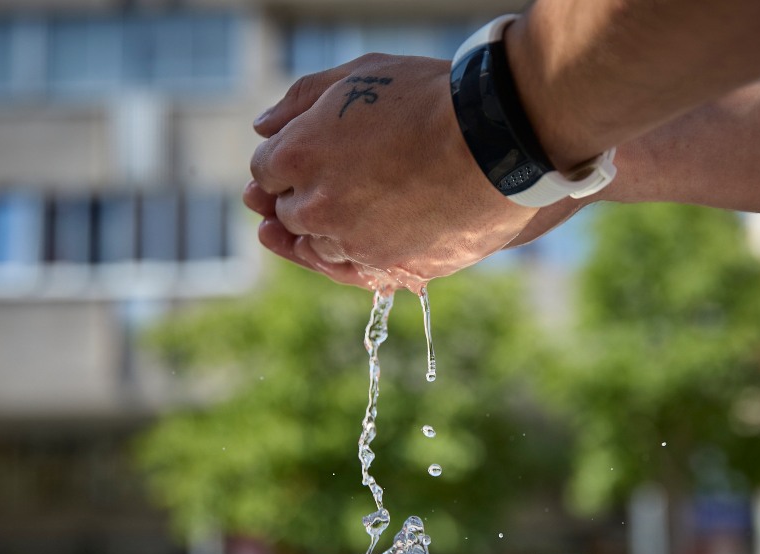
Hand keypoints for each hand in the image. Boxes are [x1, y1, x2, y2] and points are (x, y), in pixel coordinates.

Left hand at [245, 53, 565, 291]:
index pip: (264, 171)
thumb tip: (264, 126)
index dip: (283, 163)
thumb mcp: (360, 74)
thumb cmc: (430, 99)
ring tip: (355, 209)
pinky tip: (356, 242)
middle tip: (332, 182)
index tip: (305, 157)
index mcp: (297, 155)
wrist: (495, 142)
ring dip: (327, 230)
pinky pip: (355, 271)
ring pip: (319, 247)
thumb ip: (303, 99)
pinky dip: (352, 258)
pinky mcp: (388, 268)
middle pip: (288, 212)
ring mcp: (351, 243)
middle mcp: (315, 206)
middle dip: (300, 196)